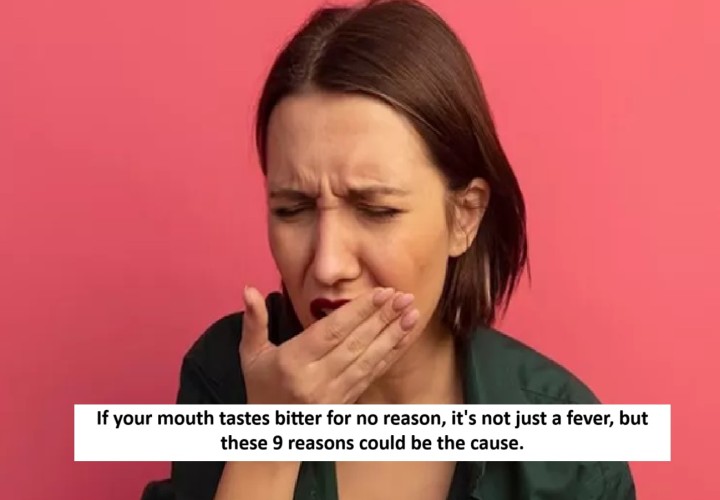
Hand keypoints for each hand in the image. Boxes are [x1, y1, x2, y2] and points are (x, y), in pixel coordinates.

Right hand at [239, 286, 419, 403]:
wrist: (272, 435)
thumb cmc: (261, 387)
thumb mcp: (250, 354)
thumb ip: (253, 320)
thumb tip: (249, 288)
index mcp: (293, 364)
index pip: (331, 333)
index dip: (358, 312)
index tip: (381, 292)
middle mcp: (316, 380)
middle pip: (355, 345)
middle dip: (382, 318)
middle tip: (404, 296)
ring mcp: (334, 394)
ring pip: (368, 360)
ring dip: (393, 335)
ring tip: (412, 313)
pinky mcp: (347, 401)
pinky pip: (372, 375)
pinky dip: (391, 355)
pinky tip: (405, 337)